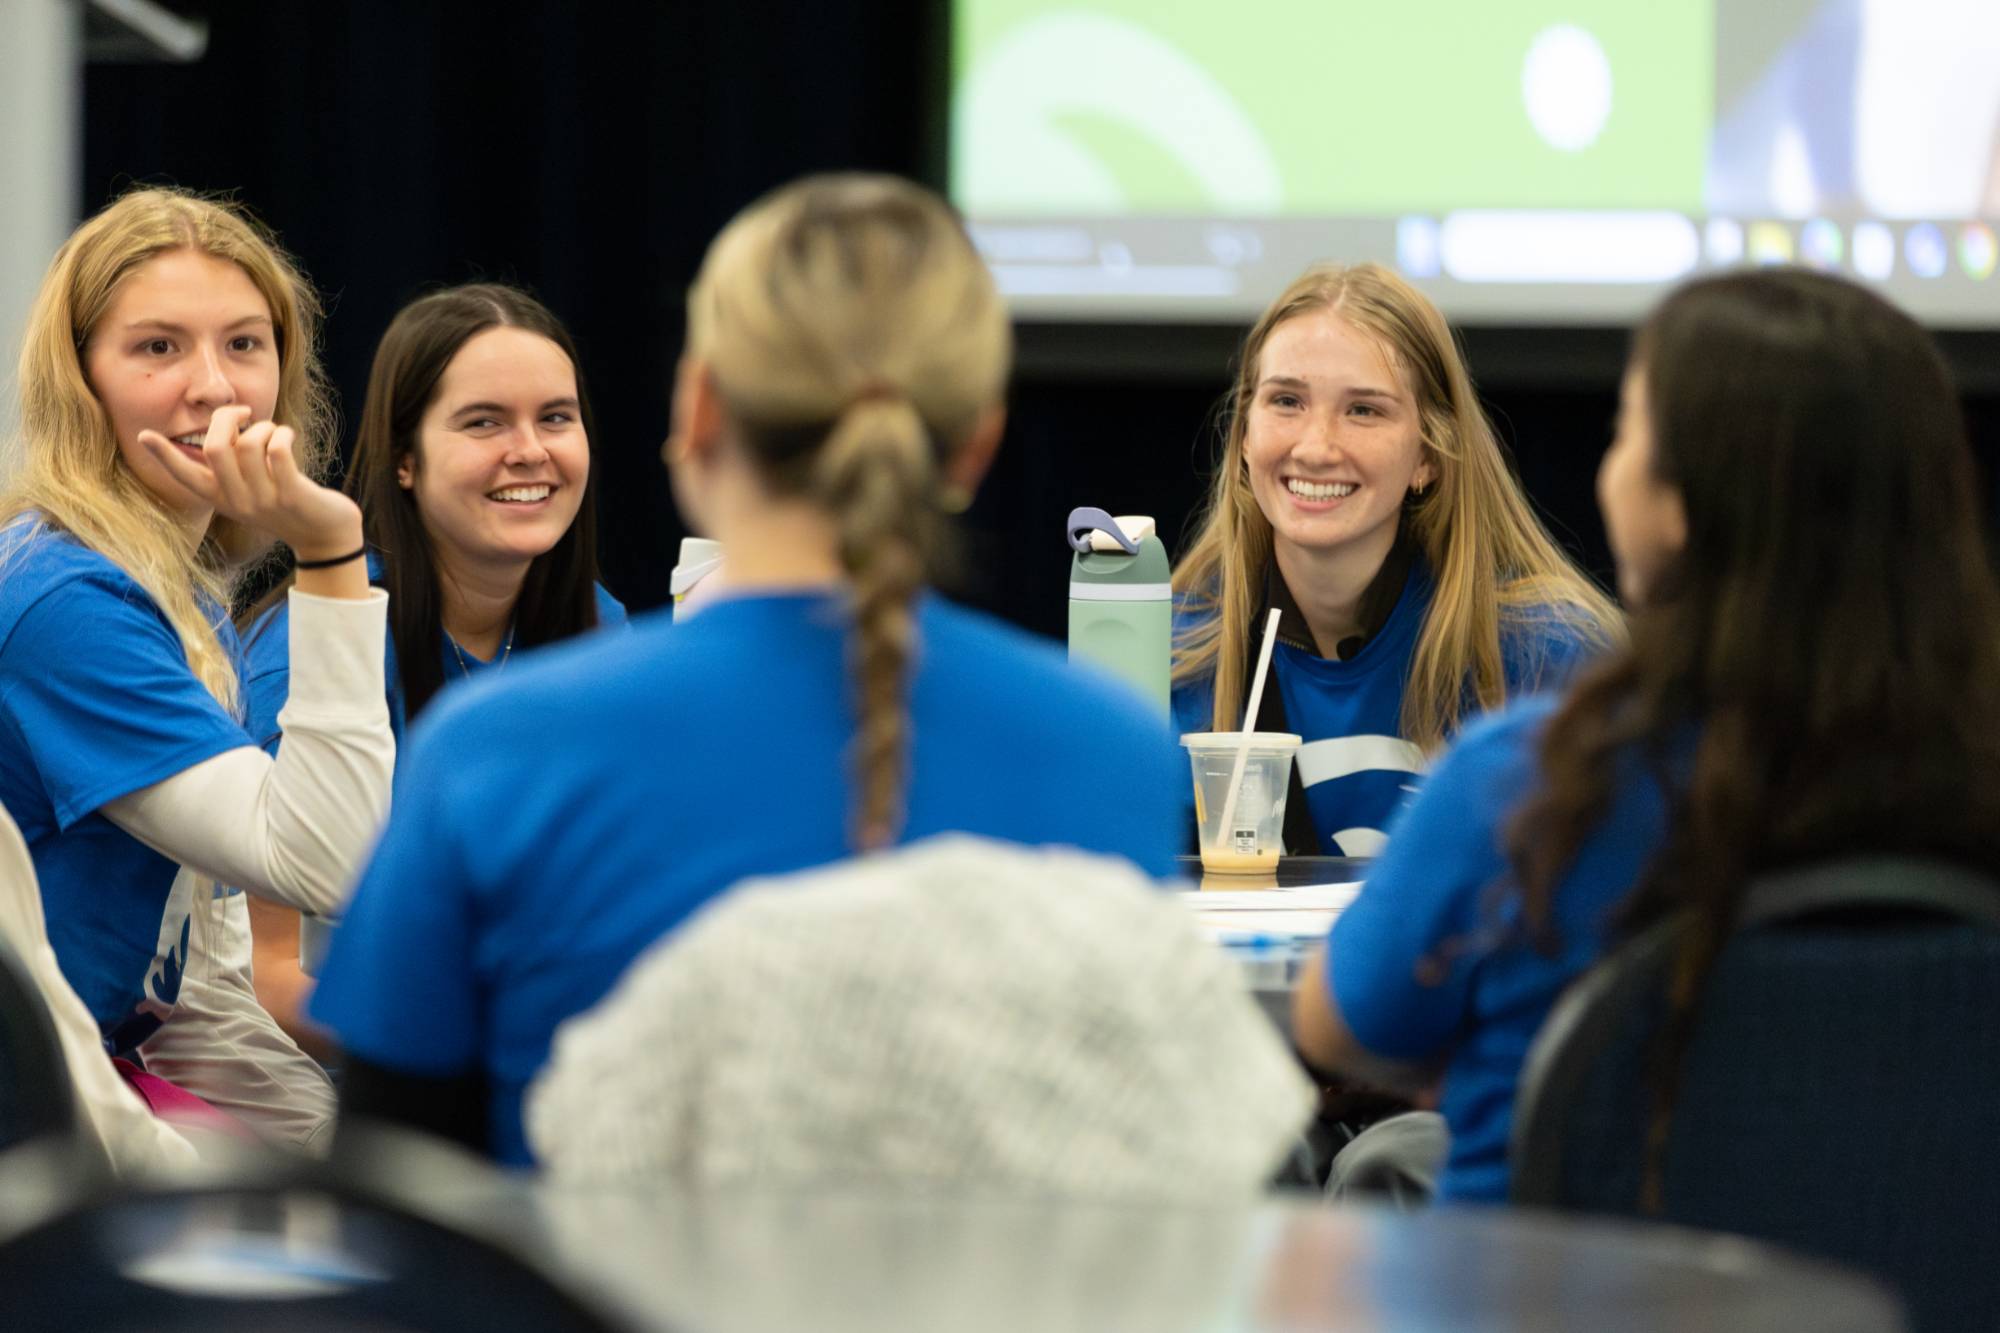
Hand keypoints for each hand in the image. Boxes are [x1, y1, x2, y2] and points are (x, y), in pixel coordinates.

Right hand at [138, 406, 362, 560]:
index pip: (184, 476)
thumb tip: (221, 428)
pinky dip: (281, 433)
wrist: (325, 537)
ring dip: (263, 426)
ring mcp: (264, 499)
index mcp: (220, 498)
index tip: (144, 435)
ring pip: (247, 443)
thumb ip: (232, 467)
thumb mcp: (250, 491)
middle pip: (214, 446)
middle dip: (226, 417)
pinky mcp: (292, 495)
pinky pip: (277, 450)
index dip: (164, 455)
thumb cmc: (286, 504)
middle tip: (244, 413)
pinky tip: (287, 437)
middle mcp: (237, 500)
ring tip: (274, 432)